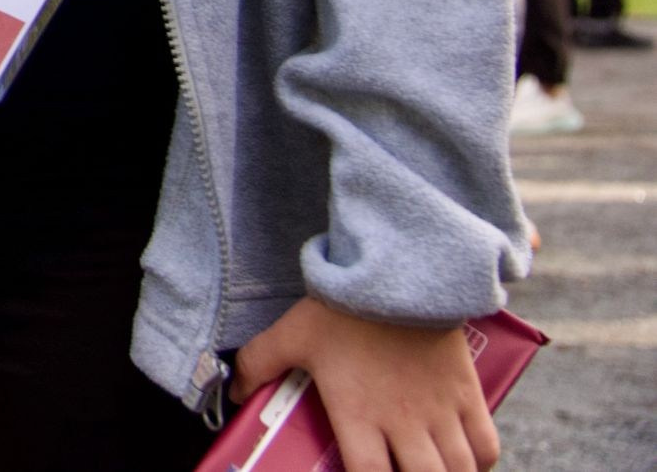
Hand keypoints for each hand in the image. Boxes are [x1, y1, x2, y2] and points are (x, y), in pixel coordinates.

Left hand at [232, 298, 497, 471]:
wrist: (396, 271)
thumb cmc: (341, 307)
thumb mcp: (289, 334)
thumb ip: (258, 365)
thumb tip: (234, 395)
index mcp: (358, 416)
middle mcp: (404, 423)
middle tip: (399, 471)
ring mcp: (441, 410)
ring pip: (458, 471)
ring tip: (429, 470)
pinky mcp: (467, 393)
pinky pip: (486, 445)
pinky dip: (480, 461)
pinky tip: (465, 462)